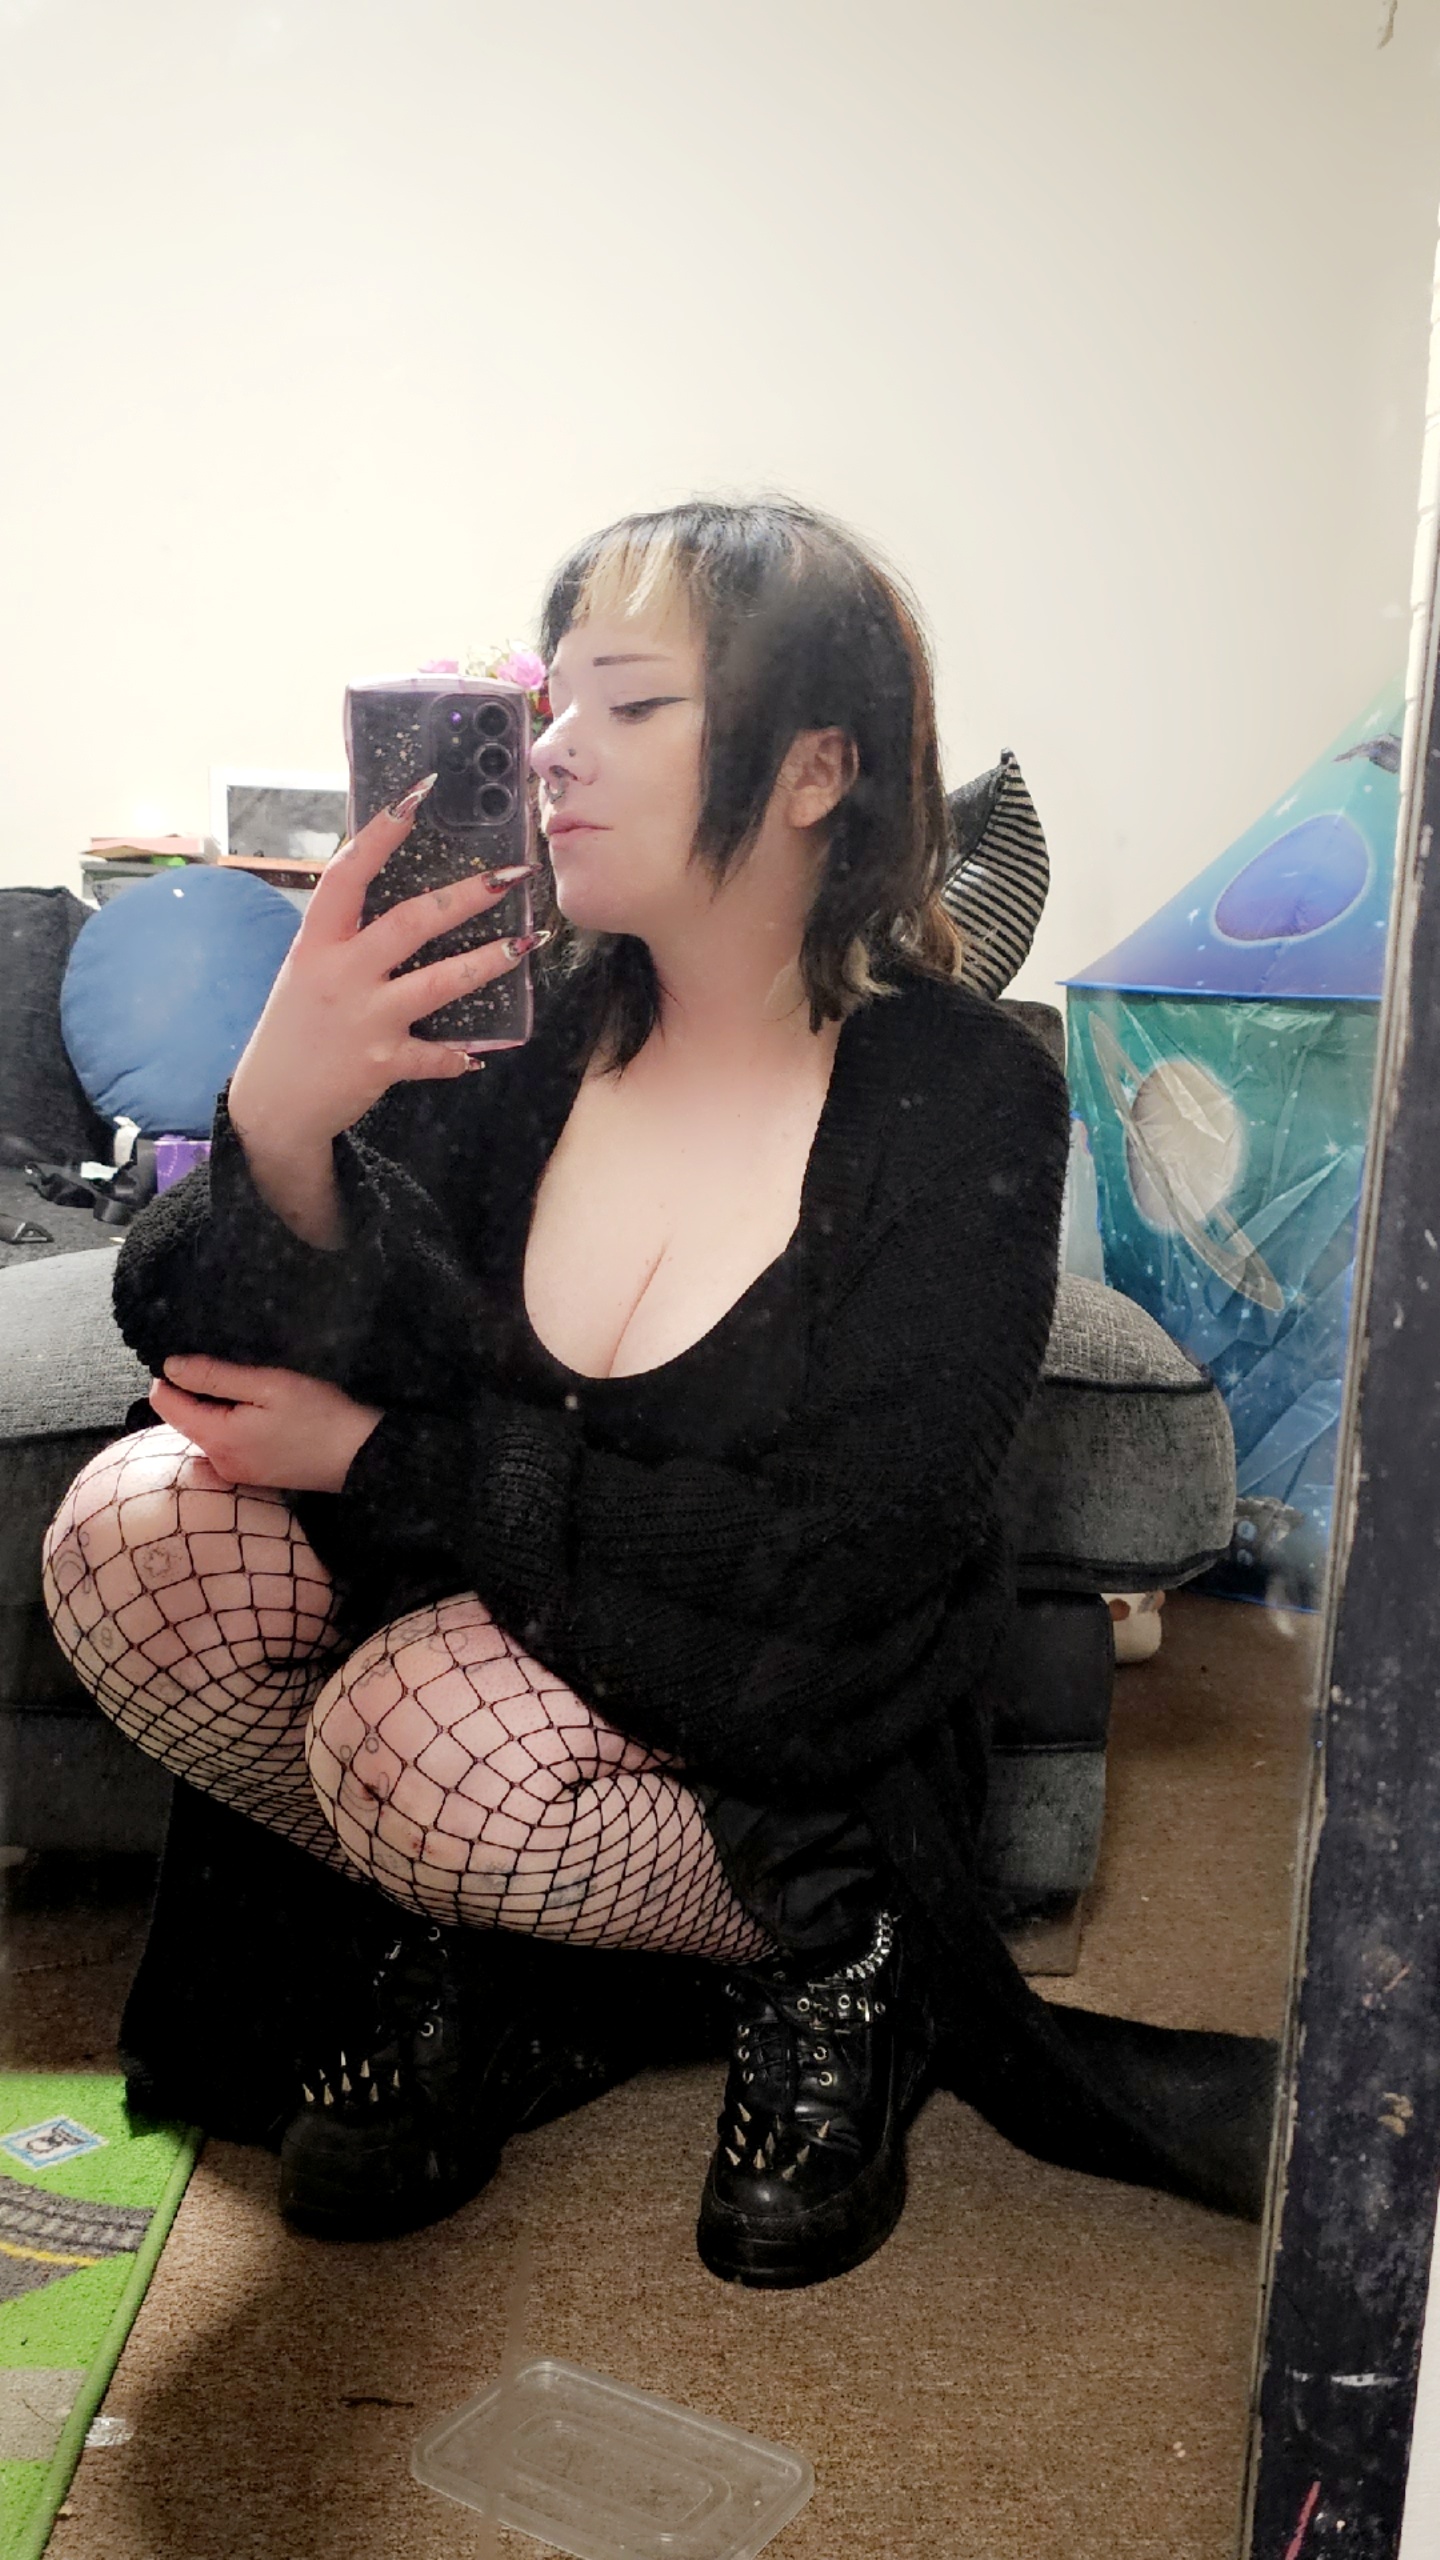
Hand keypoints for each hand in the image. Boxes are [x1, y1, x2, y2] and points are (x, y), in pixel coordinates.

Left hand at [148, 1356, 382, 1493]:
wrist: (359, 1455)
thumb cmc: (318, 1415)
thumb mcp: (267, 1385)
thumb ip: (215, 1377)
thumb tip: (169, 1367)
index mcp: (217, 1438)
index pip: (166, 1404)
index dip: (171, 1377)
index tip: (197, 1358)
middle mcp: (217, 1461)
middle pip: (184, 1419)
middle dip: (196, 1392)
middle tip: (233, 1371)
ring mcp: (234, 1472)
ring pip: (205, 1431)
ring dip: (215, 1408)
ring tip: (249, 1389)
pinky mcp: (251, 1475)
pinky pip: (224, 1444)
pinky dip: (230, 1424)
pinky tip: (258, 1413)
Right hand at [226, 775, 541, 1153]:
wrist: (271, 1105)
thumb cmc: (295, 1027)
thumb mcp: (305, 970)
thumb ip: (344, 936)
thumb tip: (388, 891)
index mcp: (316, 943)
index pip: (347, 873)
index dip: (381, 833)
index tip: (417, 796)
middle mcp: (340, 974)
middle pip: (411, 922)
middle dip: (467, 896)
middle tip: (511, 876)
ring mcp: (364, 1019)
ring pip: (438, 983)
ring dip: (488, 962)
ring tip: (527, 942)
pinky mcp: (382, 1062)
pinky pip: (437, 1054)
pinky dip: (462, 1053)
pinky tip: (489, 1048)